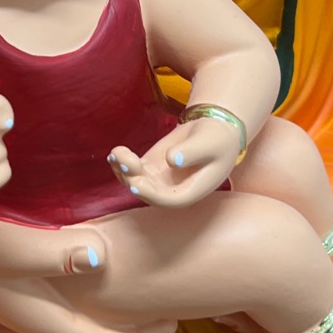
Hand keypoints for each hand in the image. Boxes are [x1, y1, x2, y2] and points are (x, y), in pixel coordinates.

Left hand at [109, 116, 240, 207]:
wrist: (211, 131)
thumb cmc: (216, 140)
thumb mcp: (208, 144)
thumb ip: (191, 152)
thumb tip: (172, 160)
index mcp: (190, 192)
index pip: (168, 200)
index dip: (151, 194)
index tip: (135, 182)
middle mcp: (171, 191)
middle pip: (147, 193)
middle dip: (132, 179)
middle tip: (124, 161)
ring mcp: (157, 181)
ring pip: (134, 181)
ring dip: (122, 170)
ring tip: (117, 153)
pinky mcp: (148, 168)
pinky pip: (131, 170)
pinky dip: (121, 162)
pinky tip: (115, 152)